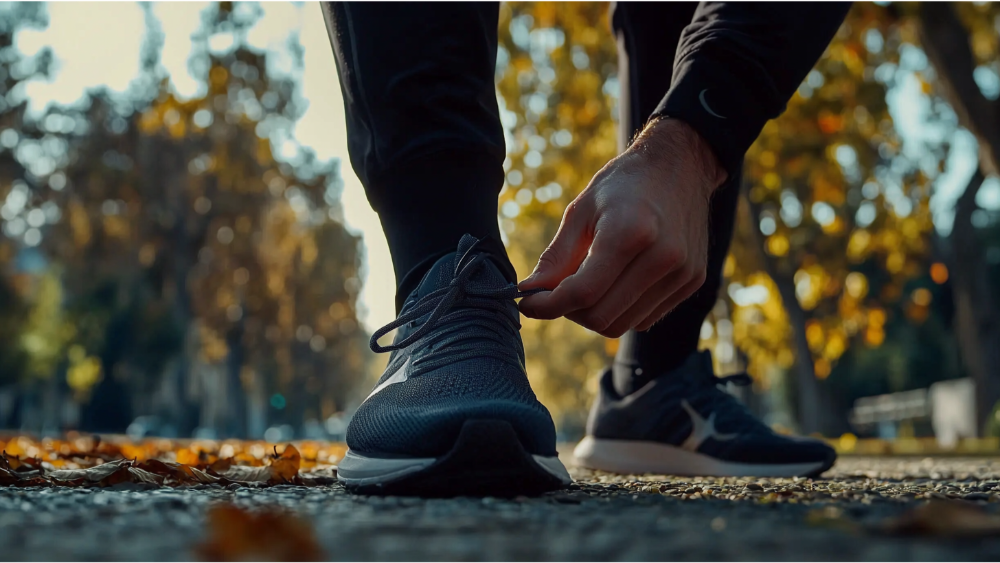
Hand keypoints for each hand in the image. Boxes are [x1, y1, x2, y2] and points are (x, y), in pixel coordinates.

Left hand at [518, 117, 726, 336]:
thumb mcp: (581, 211)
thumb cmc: (623, 185)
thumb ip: (556, 257)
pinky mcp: (693, 282)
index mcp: (630, 233)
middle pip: (601, 317)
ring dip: (594, 314)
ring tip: (587, 283)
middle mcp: (663, 257)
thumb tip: (529, 292)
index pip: (582, 293)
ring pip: (623, 325)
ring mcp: (683, 273)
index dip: (547, 306)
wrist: (680, 166)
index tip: (527, 303)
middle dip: (569, 312)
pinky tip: (615, 283)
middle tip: (557, 292)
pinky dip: (620, 310)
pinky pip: (644, 318)